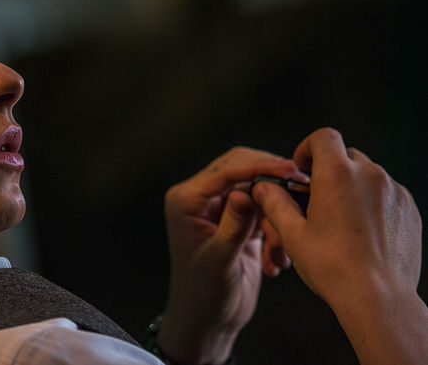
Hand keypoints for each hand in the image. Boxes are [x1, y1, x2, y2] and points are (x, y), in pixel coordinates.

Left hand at [157, 147, 307, 364]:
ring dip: (274, 218)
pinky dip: (275, 231)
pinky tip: (276, 260)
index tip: (289, 169)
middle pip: (241, 170)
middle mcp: (200, 199)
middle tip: (300, 189)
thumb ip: (234, 225)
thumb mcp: (220, 260)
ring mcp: (219, 209)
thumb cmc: (204, 294)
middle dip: (271, 185)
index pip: (225, 171)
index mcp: (186, 201)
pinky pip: (263, 212)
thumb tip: (244, 192)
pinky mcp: (237, 222)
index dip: (259, 166)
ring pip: (256, 192)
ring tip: (279, 253)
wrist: (208, 321)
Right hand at [253, 128, 425, 364]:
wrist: (377, 297)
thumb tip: (262, 188)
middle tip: (316, 199)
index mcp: (336, 175)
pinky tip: (362, 232)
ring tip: (340, 220)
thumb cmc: (331, 266)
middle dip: (330, 171)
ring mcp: (394, 191)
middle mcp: (369, 175)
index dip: (309, 147)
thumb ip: (275, 203)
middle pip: (346, 155)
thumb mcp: (292, 234)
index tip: (302, 169)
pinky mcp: (410, 209)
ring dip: (352, 187)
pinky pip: (387, 194)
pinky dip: (373, 203)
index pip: (323, 137)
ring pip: (368, 175)